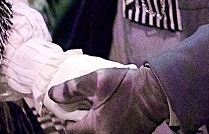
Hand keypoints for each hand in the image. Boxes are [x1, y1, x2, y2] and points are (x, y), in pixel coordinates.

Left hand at [48, 66, 170, 133]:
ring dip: (89, 123)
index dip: (63, 119)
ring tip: (87, 108)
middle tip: (72, 109)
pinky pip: (108, 131)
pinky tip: (102, 110)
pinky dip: (102, 124)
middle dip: (76, 123)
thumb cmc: (127, 86)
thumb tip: (53, 94)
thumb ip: (73, 88)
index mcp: (96, 129)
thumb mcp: (97, 81)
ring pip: (96, 132)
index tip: (61, 109)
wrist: (155, 92)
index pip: (70, 130)